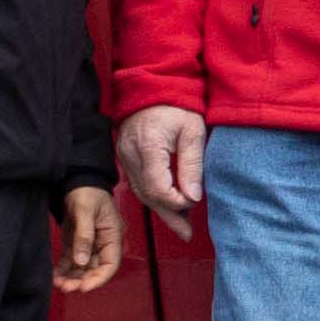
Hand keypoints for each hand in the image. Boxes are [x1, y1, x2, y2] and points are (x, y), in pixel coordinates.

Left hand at [54, 185, 124, 293]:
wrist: (77, 180)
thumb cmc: (87, 192)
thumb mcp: (86, 212)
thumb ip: (84, 236)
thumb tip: (81, 261)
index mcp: (112, 236)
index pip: (110, 264)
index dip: (99, 278)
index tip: (84, 288)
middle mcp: (102, 243)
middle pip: (95, 269)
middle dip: (81, 280)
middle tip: (66, 288)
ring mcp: (88, 244)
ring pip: (82, 267)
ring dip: (72, 277)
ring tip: (58, 284)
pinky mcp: (76, 242)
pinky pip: (71, 260)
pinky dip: (64, 269)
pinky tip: (55, 276)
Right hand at [116, 106, 206, 238]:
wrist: (153, 87)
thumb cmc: (177, 106)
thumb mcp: (193, 132)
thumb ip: (192, 165)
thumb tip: (193, 197)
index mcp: (148, 147)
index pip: (158, 188)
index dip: (176, 202)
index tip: (195, 202)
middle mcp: (131, 155)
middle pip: (148, 196)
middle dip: (170, 216)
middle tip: (187, 233)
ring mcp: (125, 157)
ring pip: (142, 193)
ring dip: (162, 210)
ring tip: (182, 226)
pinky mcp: (126, 158)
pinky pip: (139, 184)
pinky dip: (154, 197)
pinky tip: (170, 206)